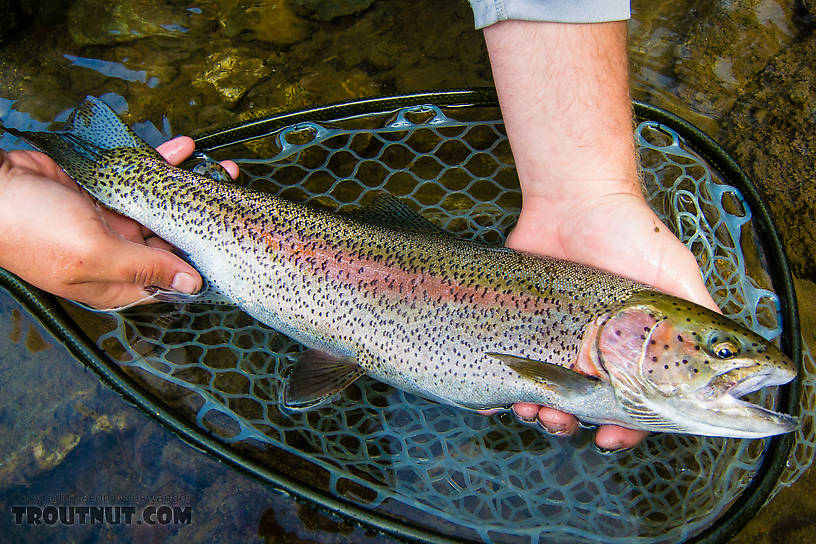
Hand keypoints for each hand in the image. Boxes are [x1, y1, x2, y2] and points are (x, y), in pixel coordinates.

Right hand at [0, 136, 237, 309]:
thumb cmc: (29, 229)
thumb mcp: (92, 255)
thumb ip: (145, 269)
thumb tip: (191, 286)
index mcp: (115, 282)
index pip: (170, 280)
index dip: (200, 264)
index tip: (231, 243)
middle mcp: (117, 254)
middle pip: (171, 240)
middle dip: (203, 218)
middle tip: (234, 195)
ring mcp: (110, 221)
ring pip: (160, 206)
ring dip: (188, 185)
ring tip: (220, 168)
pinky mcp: (103, 191)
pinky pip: (140, 178)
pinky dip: (160, 164)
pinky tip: (184, 150)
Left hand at [483, 19, 718, 449]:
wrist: (573, 199)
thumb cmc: (630, 232)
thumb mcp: (675, 275)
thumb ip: (699, 316)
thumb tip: (730, 362)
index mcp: (635, 348)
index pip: (633, 402)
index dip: (625, 428)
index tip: (609, 437)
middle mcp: (597, 349)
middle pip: (584, 406)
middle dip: (571, 421)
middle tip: (559, 417)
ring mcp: (557, 339)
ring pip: (547, 394)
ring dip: (540, 411)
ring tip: (530, 406)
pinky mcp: (524, 325)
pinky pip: (513, 367)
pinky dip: (506, 389)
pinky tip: (502, 395)